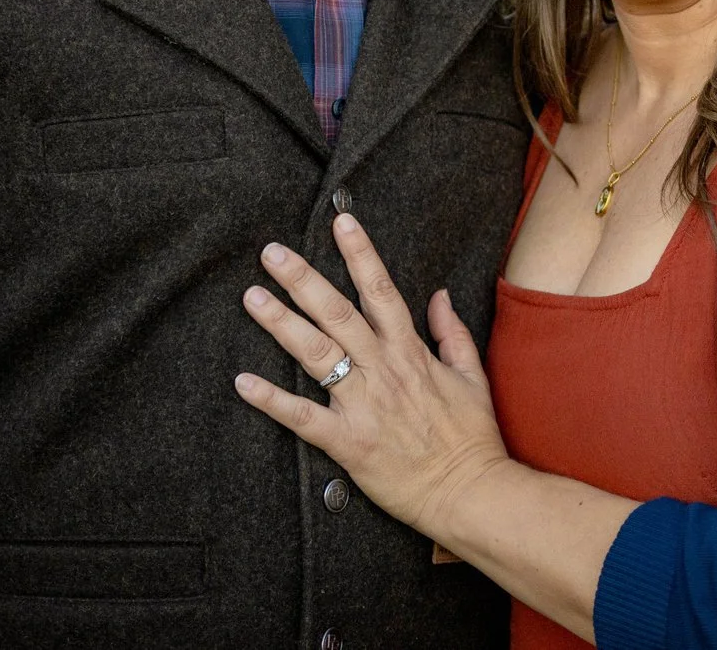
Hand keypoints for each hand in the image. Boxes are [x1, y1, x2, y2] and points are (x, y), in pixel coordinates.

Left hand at [233, 213, 509, 537]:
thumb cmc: (472, 439)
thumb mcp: (472, 377)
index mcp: (411, 353)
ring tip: (253, 298)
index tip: (340, 223)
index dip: (360, 254)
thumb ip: (452, 333)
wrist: (472, 493)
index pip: (381, 290)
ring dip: (281, 324)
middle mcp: (384, 371)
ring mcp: (364, 405)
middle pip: (338, 314)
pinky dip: (272, 400)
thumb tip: (438, 295)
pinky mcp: (349, 442)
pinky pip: (303, 418)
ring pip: (317, 355)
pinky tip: (243, 382)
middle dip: (303, 279)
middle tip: (272, 253)